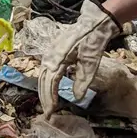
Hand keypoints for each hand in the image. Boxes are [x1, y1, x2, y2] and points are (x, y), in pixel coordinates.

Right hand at [38, 0, 119, 114]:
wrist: (93, 23)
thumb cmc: (92, 42)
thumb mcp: (91, 63)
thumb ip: (82, 81)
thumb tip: (76, 98)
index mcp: (57, 60)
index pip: (50, 84)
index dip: (50, 99)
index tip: (51, 113)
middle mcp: (49, 57)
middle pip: (43, 82)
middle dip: (45, 98)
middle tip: (48, 114)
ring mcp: (49, 53)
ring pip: (43, 77)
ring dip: (44, 91)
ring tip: (48, 105)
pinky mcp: (52, 52)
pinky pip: (46, 70)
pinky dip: (47, 83)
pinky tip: (51, 90)